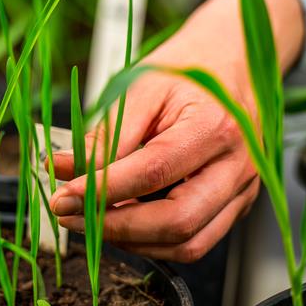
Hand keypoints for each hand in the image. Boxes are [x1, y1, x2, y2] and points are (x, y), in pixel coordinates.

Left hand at [47, 0, 304, 261]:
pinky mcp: (237, 204)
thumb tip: (63, 169)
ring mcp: (242, 189)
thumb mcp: (141, 88)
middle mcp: (237, 165)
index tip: (64, 195)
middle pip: (177, 222)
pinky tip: (123, 223)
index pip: (153, 172)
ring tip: (92, 220)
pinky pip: (196, 241)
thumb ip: (105, 135)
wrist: (234, 62)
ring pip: (188, 244)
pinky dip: (154, 242)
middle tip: (71, 217)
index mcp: (214, 126)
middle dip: (115, 228)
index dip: (104, 190)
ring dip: (132, 241)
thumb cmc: (188, 70)